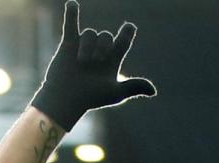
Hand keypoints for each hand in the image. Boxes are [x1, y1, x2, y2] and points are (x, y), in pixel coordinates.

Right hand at [31, 0, 156, 131]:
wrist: (65, 98)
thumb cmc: (90, 98)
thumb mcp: (114, 93)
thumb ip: (133, 87)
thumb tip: (153, 91)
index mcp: (112, 61)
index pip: (123, 42)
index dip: (127, 33)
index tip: (129, 27)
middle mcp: (98, 52)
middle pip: (106, 36)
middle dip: (103, 46)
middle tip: (96, 60)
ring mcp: (83, 47)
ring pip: (90, 33)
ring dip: (87, 46)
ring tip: (82, 62)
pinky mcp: (68, 44)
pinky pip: (70, 25)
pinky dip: (71, 14)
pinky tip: (72, 4)